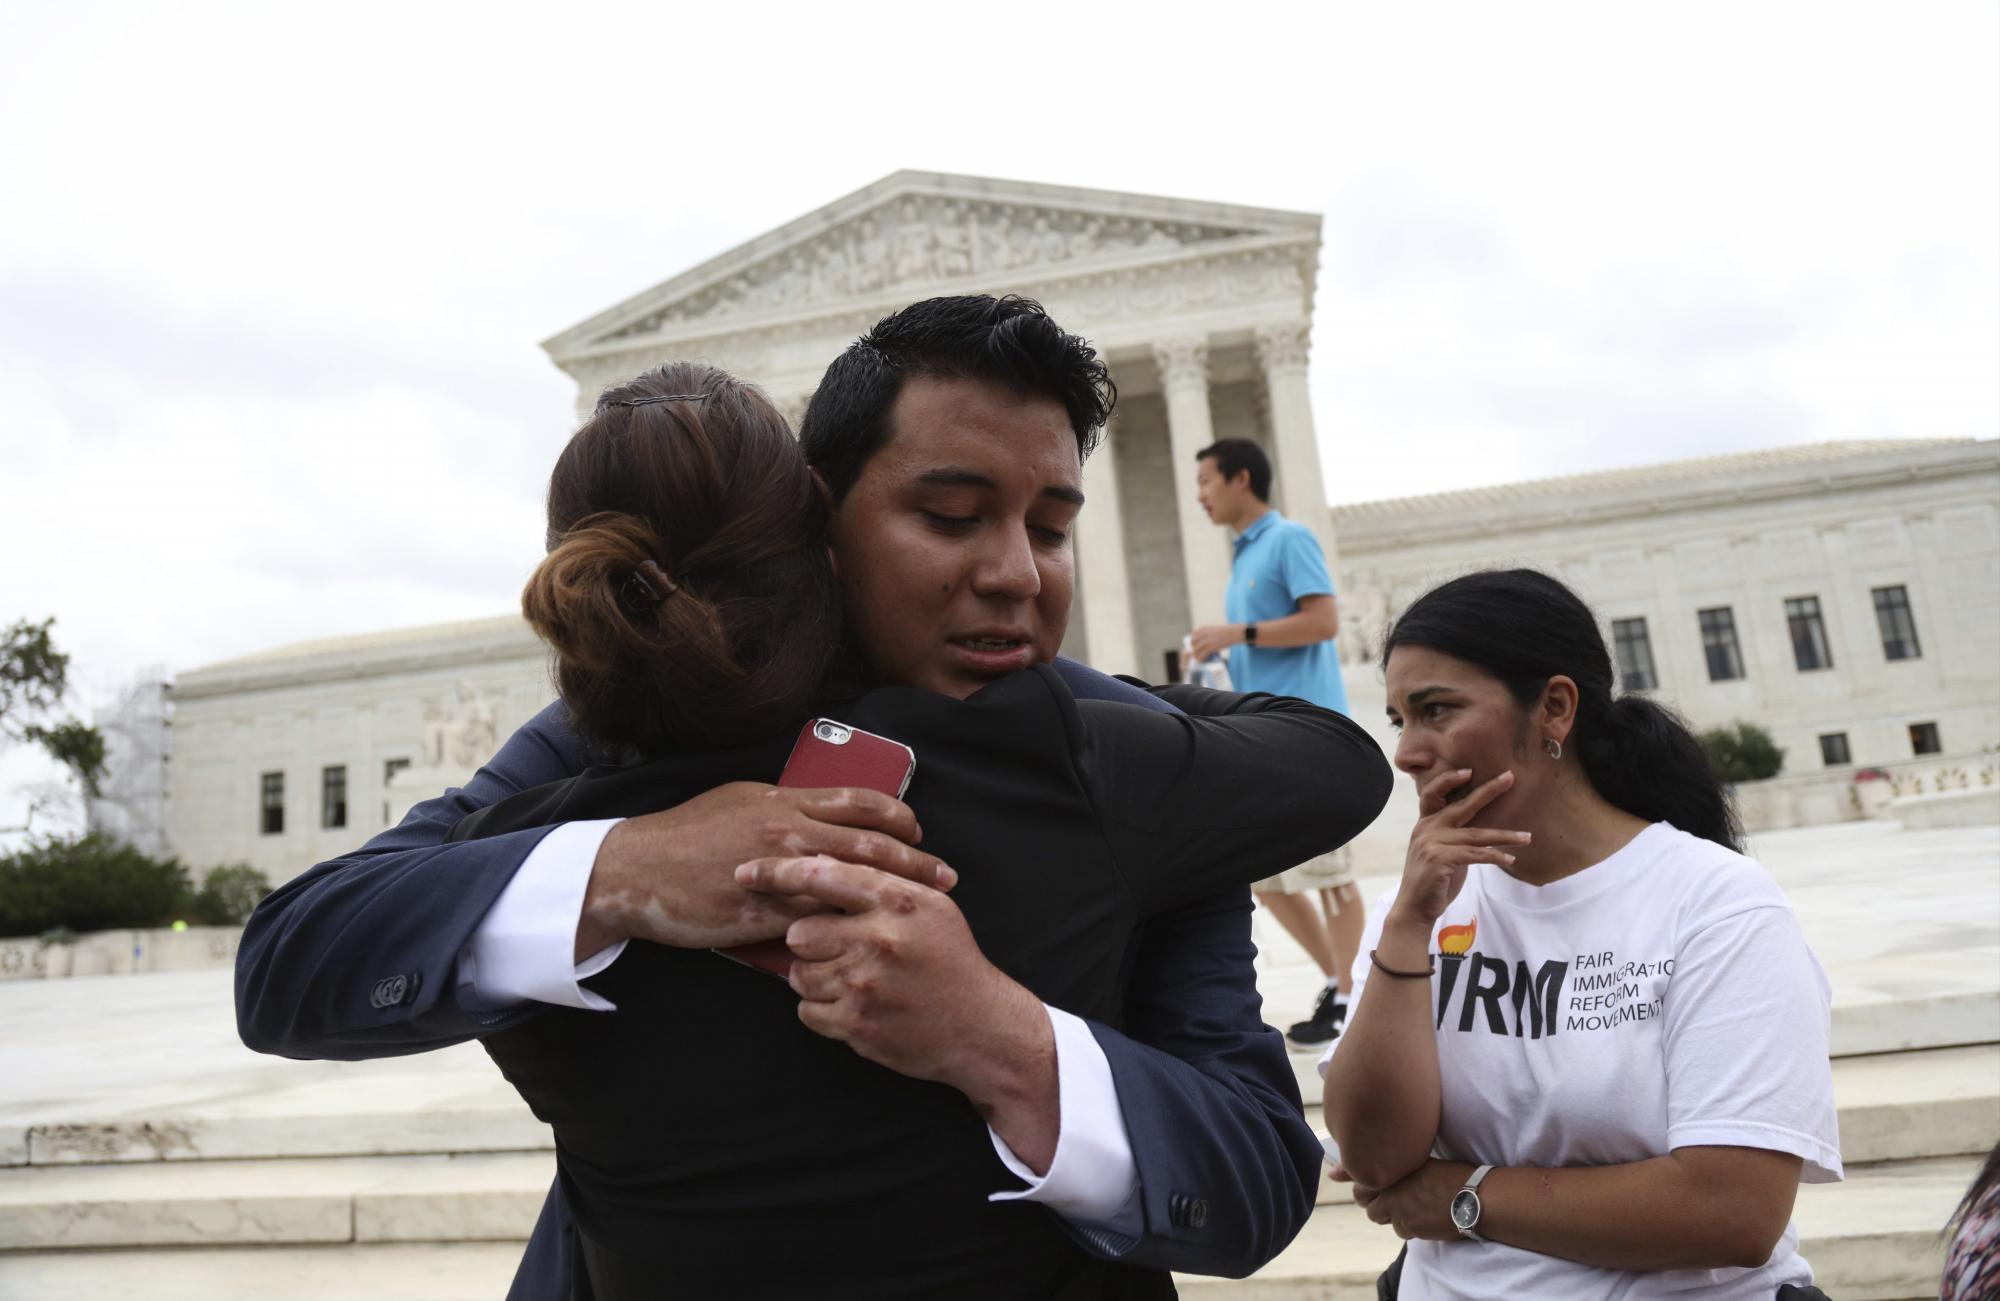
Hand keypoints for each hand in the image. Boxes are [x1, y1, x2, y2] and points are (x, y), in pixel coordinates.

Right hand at [576, 783, 954, 957]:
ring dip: (890, 899)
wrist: (635, 869)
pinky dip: (844, 930)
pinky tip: (867, 941)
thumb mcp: (739, 802)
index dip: (898, 818)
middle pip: (869, 844)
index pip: (859, 802)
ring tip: (919, 913)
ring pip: (850, 886)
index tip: (920, 833)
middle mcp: (787, 831)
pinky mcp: (760, 914)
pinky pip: (814, 923)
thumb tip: (819, 812)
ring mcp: (776, 874)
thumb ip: (784, 807)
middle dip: (915, 861)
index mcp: (784, 800)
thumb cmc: (686, 835)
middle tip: (946, 878)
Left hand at [736, 854, 1060, 1170]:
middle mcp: (878, 938)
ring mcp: (865, 984)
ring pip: (798, 974)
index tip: (744, 873)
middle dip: (810, 942)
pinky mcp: (857, 1024)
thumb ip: (880, 882)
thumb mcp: (929, 905)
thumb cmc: (951, 959)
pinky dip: (822, 1010)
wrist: (981, 1026)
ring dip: (815, 978)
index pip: (820, 875)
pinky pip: (806, 1011)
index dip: (776, 873)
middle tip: (838, 949)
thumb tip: (821, 861)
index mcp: (895, 900)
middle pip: (799, 932)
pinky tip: (853, 1005)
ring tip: (851, 980)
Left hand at [1186, 624, 1240, 661]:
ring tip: (1199, 658)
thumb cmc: (1226, 632)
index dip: (1193, 642)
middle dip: (1194, 648)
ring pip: (1195, 650)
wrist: (1233, 633)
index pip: (1193, 636)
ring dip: (1196, 655)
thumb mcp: (1213, 629)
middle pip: (1192, 643)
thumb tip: (1203, 643)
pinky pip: (1201, 656)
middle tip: (1198, 652)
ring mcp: (1205, 641)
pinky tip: (1201, 661)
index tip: (1196, 646)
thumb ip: (1207, 634)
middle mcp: (1202, 634)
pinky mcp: (1209, 648)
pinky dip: (1200, 659)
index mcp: (1203, 629)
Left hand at [1353, 1158, 1473, 1240]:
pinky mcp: (1408, 1225)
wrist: (1474, 1198)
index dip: (1363, 1182)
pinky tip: (1421, 1219)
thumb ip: (1401, 1163)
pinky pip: (1399, 1230)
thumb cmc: (1455, 1176)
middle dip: (1370, 1199)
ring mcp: (1397, 1207)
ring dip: (1388, 1214)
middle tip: (1386, 1199)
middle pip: (1361, 1198)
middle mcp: (1390, 1186)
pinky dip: (1407, 1227)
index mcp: (1393, 1166)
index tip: (1370, 1186)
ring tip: (1406, 1208)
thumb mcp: (1424, 1161)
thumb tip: (1386, 1166)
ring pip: (1377, 1216)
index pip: (1359, 1176)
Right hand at [1386, 769, 1529, 932]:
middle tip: (1510, 777)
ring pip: (1477, 835)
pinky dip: (1495, 856)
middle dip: (1489, 790)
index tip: (1470, 771)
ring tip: (1527, 837)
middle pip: (1462, 805)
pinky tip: (1509, 859)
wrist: (1413, 909)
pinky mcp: (1441, 860)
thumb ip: (1454, 839)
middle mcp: (1426, 829)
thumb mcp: (1439, 853)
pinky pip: (1476, 855)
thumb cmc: (1432, 882)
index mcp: (1424, 825)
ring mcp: (1432, 844)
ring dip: (1505, 836)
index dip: (1450, 780)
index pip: (1433, 794)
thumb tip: (1482, 834)